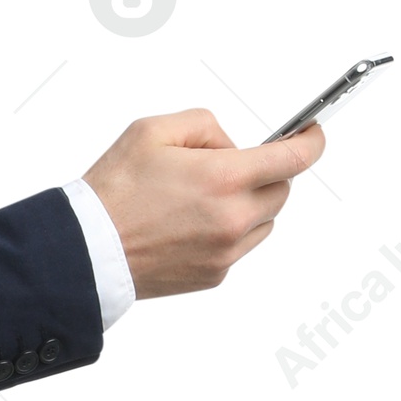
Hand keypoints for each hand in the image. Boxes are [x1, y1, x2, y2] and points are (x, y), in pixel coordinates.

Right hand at [83, 106, 323, 299]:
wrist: (87, 251)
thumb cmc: (113, 192)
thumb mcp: (153, 130)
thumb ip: (206, 126)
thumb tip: (232, 146)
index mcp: (223, 178)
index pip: (293, 159)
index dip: (311, 142)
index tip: (313, 135)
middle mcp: (233, 218)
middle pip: (282, 191)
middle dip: (265, 174)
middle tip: (228, 167)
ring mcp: (226, 252)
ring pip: (264, 221)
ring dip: (249, 204)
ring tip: (202, 198)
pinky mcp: (215, 275)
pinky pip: (239, 247)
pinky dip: (228, 231)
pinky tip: (190, 223)